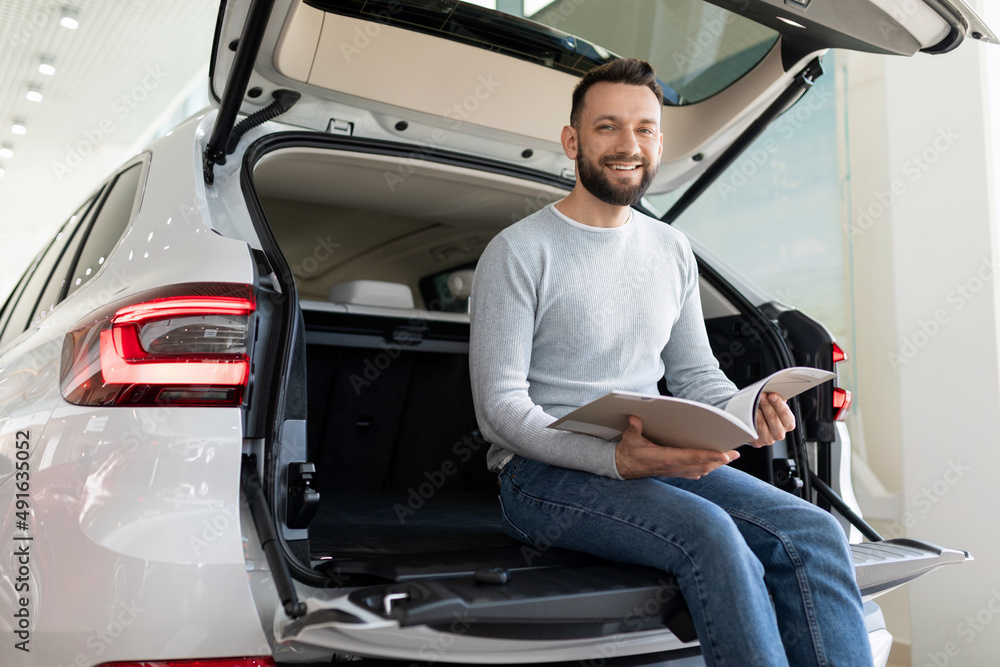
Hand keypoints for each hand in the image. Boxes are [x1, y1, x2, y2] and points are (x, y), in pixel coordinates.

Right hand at [614, 415, 739, 479]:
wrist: (622, 467)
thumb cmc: (628, 452)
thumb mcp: (629, 439)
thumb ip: (634, 429)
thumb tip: (635, 418)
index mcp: (665, 458)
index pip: (692, 457)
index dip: (709, 456)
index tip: (724, 454)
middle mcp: (673, 467)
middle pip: (702, 465)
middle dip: (719, 460)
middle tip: (735, 453)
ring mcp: (674, 471)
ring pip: (700, 470)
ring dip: (715, 465)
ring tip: (728, 458)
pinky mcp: (673, 472)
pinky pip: (694, 473)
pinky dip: (705, 469)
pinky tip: (711, 466)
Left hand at [748, 392, 795, 447]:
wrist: (756, 425)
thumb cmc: (767, 412)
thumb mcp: (775, 406)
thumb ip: (777, 400)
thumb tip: (776, 390)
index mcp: (788, 424)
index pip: (786, 414)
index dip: (779, 404)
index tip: (772, 395)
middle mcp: (780, 434)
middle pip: (773, 418)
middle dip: (766, 405)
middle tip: (760, 395)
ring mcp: (768, 439)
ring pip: (761, 424)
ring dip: (756, 411)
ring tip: (752, 402)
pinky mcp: (757, 443)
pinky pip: (752, 430)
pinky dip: (749, 420)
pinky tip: (747, 412)